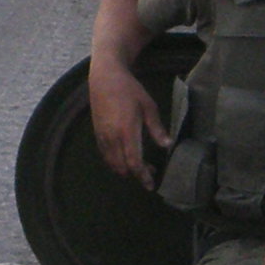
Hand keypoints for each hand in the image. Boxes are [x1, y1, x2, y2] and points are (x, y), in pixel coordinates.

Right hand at [88, 66, 171, 186]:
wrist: (104, 78)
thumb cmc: (130, 90)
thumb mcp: (148, 106)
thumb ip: (157, 128)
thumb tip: (167, 145)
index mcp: (127, 131)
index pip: (134, 162)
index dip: (143, 176)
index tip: (151, 185)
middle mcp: (112, 138)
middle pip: (122, 167)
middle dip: (136, 175)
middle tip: (150, 171)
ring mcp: (102, 137)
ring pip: (112, 164)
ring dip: (125, 169)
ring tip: (140, 165)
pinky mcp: (97, 134)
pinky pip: (105, 156)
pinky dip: (115, 162)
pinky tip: (125, 156)